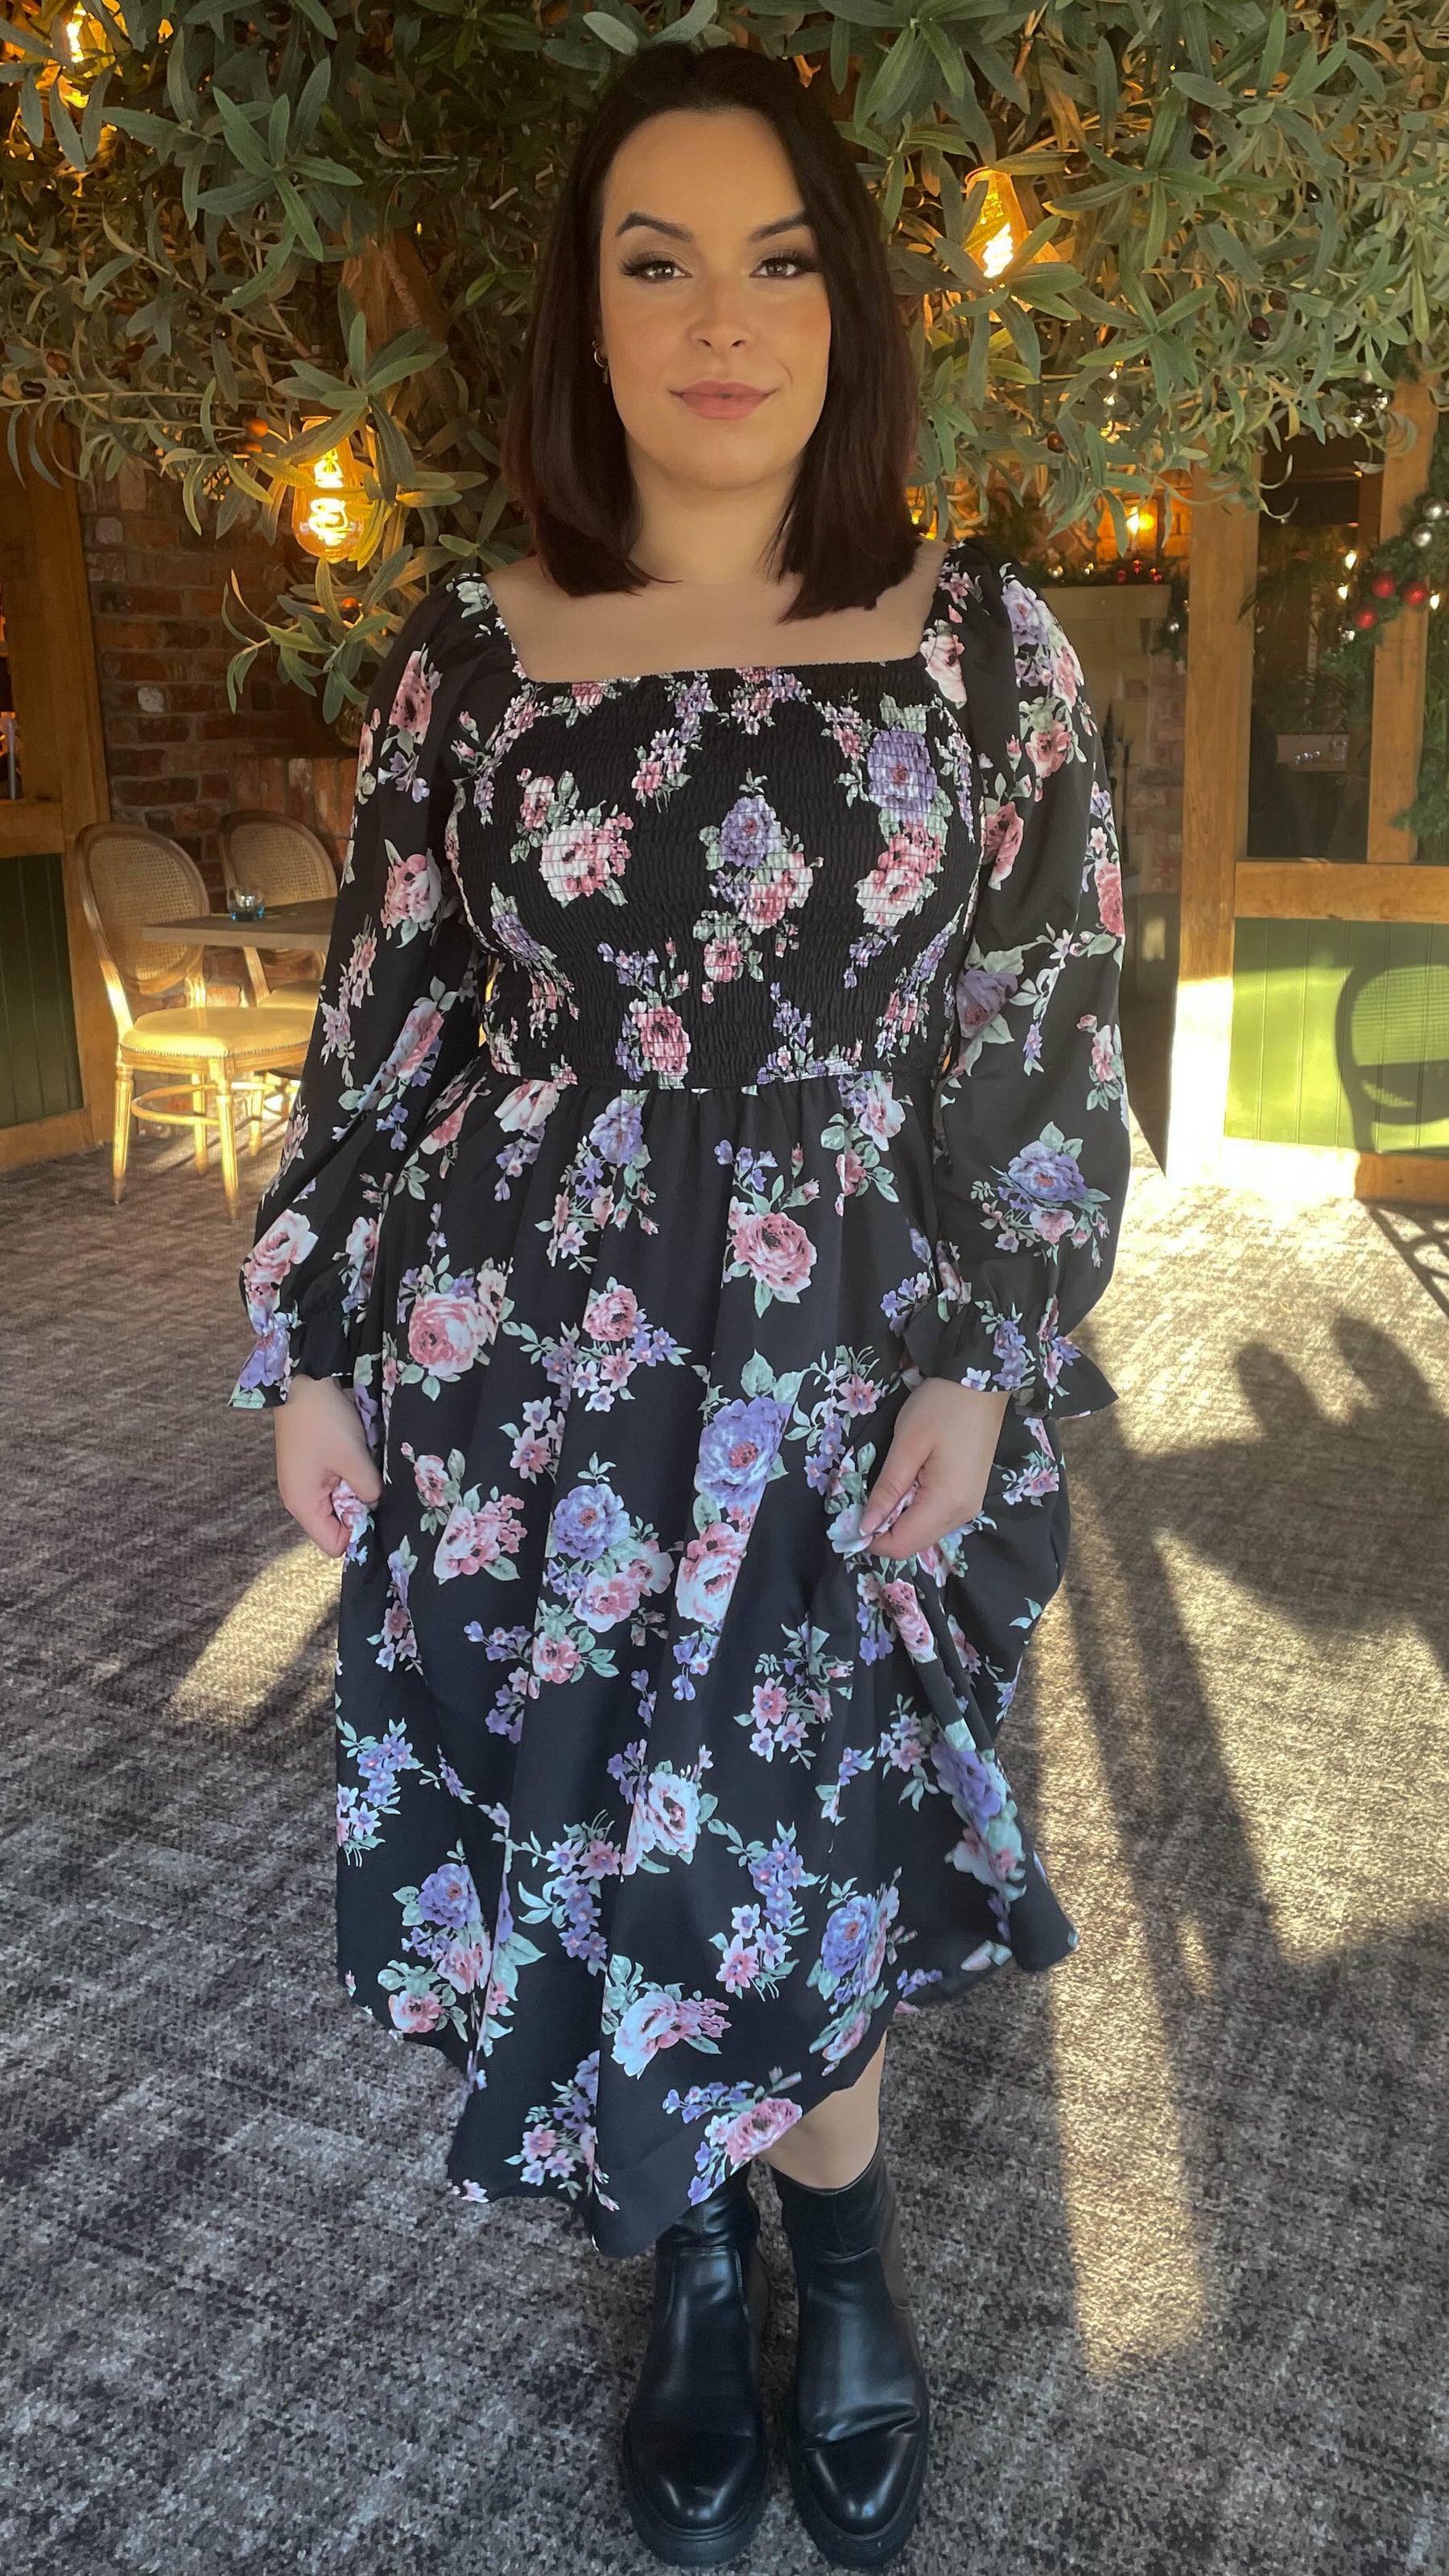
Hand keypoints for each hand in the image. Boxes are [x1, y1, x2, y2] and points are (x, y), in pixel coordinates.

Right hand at [273, 1372, 382, 1559]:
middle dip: (359, 1509)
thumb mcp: (353, 1457)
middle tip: (372, 1483)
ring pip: (338, 1503)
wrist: (302, 1380)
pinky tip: (357, 1458)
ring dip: (355, 1490)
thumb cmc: (323, 1420)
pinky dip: (349, 1476)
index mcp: (303, 1504)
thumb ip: (368, 1489)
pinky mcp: (310, 1468)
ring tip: (364, 1467)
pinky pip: (335, 1485)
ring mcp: (304, 1483)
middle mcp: (299, 1500)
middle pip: (336, 1525)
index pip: (334, 1544)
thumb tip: (376, 1504)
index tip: (376, 1509)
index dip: (358, 1532)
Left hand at [859, 1379, 1010, 1560]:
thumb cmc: (941, 1406)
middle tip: (864, 1500)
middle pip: (915, 1543)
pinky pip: (937, 1517)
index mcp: (946, 1503)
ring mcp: (970, 1506)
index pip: (902, 1545)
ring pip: (925, 1532)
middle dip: (884, 1530)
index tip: (849, 1520)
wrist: (981, 1382)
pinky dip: (916, 1510)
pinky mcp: (970, 1495)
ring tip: (887, 1487)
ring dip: (900, 1519)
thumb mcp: (906, 1444)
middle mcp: (962, 1513)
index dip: (871, 1539)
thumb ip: (887, 1488)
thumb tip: (867, 1526)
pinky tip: (908, 1484)